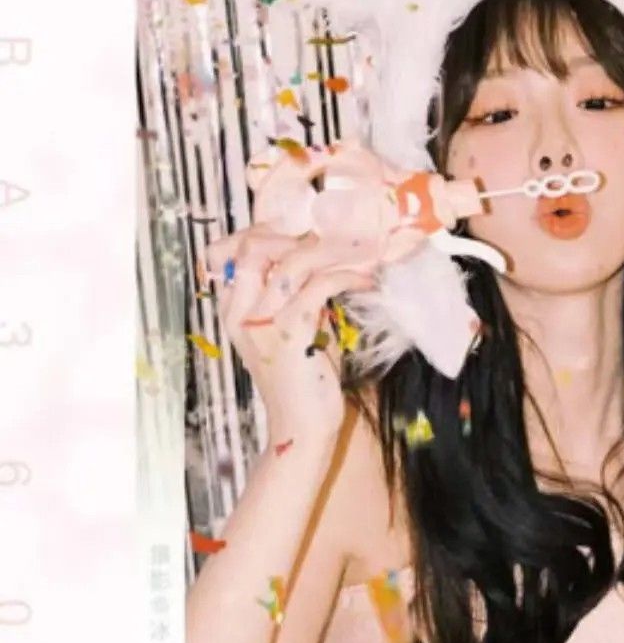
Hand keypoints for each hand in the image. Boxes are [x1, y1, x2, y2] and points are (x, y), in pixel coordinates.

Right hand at [204, 141, 429, 446]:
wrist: (305, 427)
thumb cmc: (305, 376)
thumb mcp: (296, 325)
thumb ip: (299, 291)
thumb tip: (324, 251)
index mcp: (235, 307)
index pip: (236, 247)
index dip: (267, 224)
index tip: (305, 215)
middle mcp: (241, 311)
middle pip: (256, 245)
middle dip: (299, 231)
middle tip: (342, 230)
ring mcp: (262, 323)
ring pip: (291, 262)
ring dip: (334, 250)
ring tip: (367, 249)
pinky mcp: (290, 335)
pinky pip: (317, 287)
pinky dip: (348, 276)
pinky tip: (370, 281)